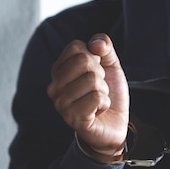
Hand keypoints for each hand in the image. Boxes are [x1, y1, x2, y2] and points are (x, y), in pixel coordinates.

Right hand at [47, 34, 128, 161]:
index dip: (96, 58)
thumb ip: (105, 47)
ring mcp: (60, 103)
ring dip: (103, 91)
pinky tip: (97, 111)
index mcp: (59, 70)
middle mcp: (54, 86)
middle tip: (98, 89)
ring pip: (92, 80)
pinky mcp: (72, 117)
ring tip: (97, 101)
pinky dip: (104, 103)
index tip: (96, 73)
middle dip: (101, 75)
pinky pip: (96, 97)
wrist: (115, 124)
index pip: (77, 47)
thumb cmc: (109, 93)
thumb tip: (96, 44)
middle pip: (84, 61)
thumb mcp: (111, 65)